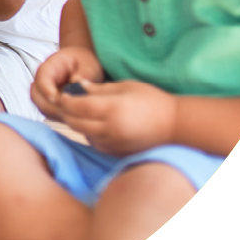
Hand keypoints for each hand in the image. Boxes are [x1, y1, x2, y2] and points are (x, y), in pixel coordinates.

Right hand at [31, 47, 104, 118]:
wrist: (81, 65)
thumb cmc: (83, 62)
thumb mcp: (88, 63)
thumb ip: (85, 73)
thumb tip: (78, 84)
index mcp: (49, 67)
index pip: (42, 81)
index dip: (48, 92)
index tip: (61, 100)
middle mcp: (41, 81)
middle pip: (37, 97)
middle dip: (53, 106)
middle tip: (71, 111)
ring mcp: (43, 94)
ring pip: (42, 107)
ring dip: (57, 113)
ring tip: (75, 115)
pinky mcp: (48, 104)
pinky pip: (50, 114)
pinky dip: (60, 117)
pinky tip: (74, 117)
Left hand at [55, 81, 178, 155]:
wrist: (174, 125)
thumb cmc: (151, 100)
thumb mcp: (125, 86)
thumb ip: (99, 88)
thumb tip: (78, 86)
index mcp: (112, 109)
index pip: (77, 106)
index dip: (67, 100)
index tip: (64, 94)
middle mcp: (110, 129)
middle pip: (75, 122)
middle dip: (67, 112)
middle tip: (67, 103)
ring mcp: (113, 143)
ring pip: (83, 134)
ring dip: (77, 123)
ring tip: (82, 112)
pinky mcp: (117, 152)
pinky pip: (95, 143)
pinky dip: (90, 133)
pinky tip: (95, 124)